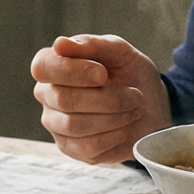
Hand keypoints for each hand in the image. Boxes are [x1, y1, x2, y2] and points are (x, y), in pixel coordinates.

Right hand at [31, 34, 170, 162]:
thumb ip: (92, 45)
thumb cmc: (130, 74)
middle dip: (108, 98)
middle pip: (64, 99)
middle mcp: (47, 95)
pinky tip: (125, 127)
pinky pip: (87, 146)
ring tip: (134, 109)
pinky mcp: (70, 148)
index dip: (71, 71)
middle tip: (135, 95)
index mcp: (53, 66)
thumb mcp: (119, 52)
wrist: (151, 107)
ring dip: (114, 117)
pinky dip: (114, 135)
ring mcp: (56, 124)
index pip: (42, 67)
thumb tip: (60, 44)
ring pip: (75, 125)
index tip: (102, 74)